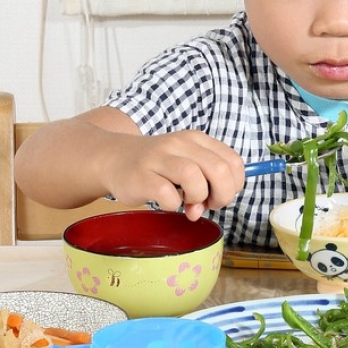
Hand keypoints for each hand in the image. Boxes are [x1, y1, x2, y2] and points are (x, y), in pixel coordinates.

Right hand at [101, 130, 245, 219]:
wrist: (114, 158)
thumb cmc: (157, 167)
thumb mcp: (186, 164)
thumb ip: (206, 184)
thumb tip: (208, 207)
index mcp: (196, 140)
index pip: (233, 162)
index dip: (233, 185)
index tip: (219, 194)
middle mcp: (180, 144)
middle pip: (219, 170)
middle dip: (221, 195)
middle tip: (207, 204)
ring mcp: (159, 158)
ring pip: (194, 177)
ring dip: (197, 197)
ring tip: (187, 202)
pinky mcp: (142, 176)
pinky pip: (167, 195)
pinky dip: (173, 205)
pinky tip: (167, 202)